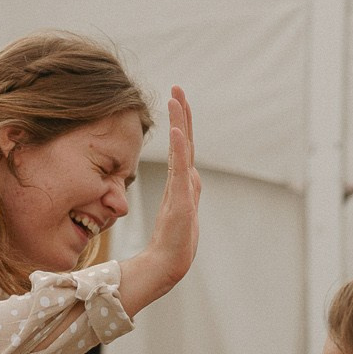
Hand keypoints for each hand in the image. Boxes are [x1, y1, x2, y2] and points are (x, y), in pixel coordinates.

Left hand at [119, 86, 199, 314]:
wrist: (166, 265)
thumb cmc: (168, 244)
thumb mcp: (170, 212)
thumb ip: (176, 194)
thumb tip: (183, 179)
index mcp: (182, 182)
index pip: (182, 146)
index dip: (180, 122)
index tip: (175, 97)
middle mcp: (186, 183)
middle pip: (186, 141)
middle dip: (183, 114)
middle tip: (177, 88)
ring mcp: (186, 192)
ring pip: (184, 150)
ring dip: (181, 124)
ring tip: (176, 100)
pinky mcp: (182, 203)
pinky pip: (181, 172)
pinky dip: (180, 151)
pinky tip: (177, 133)